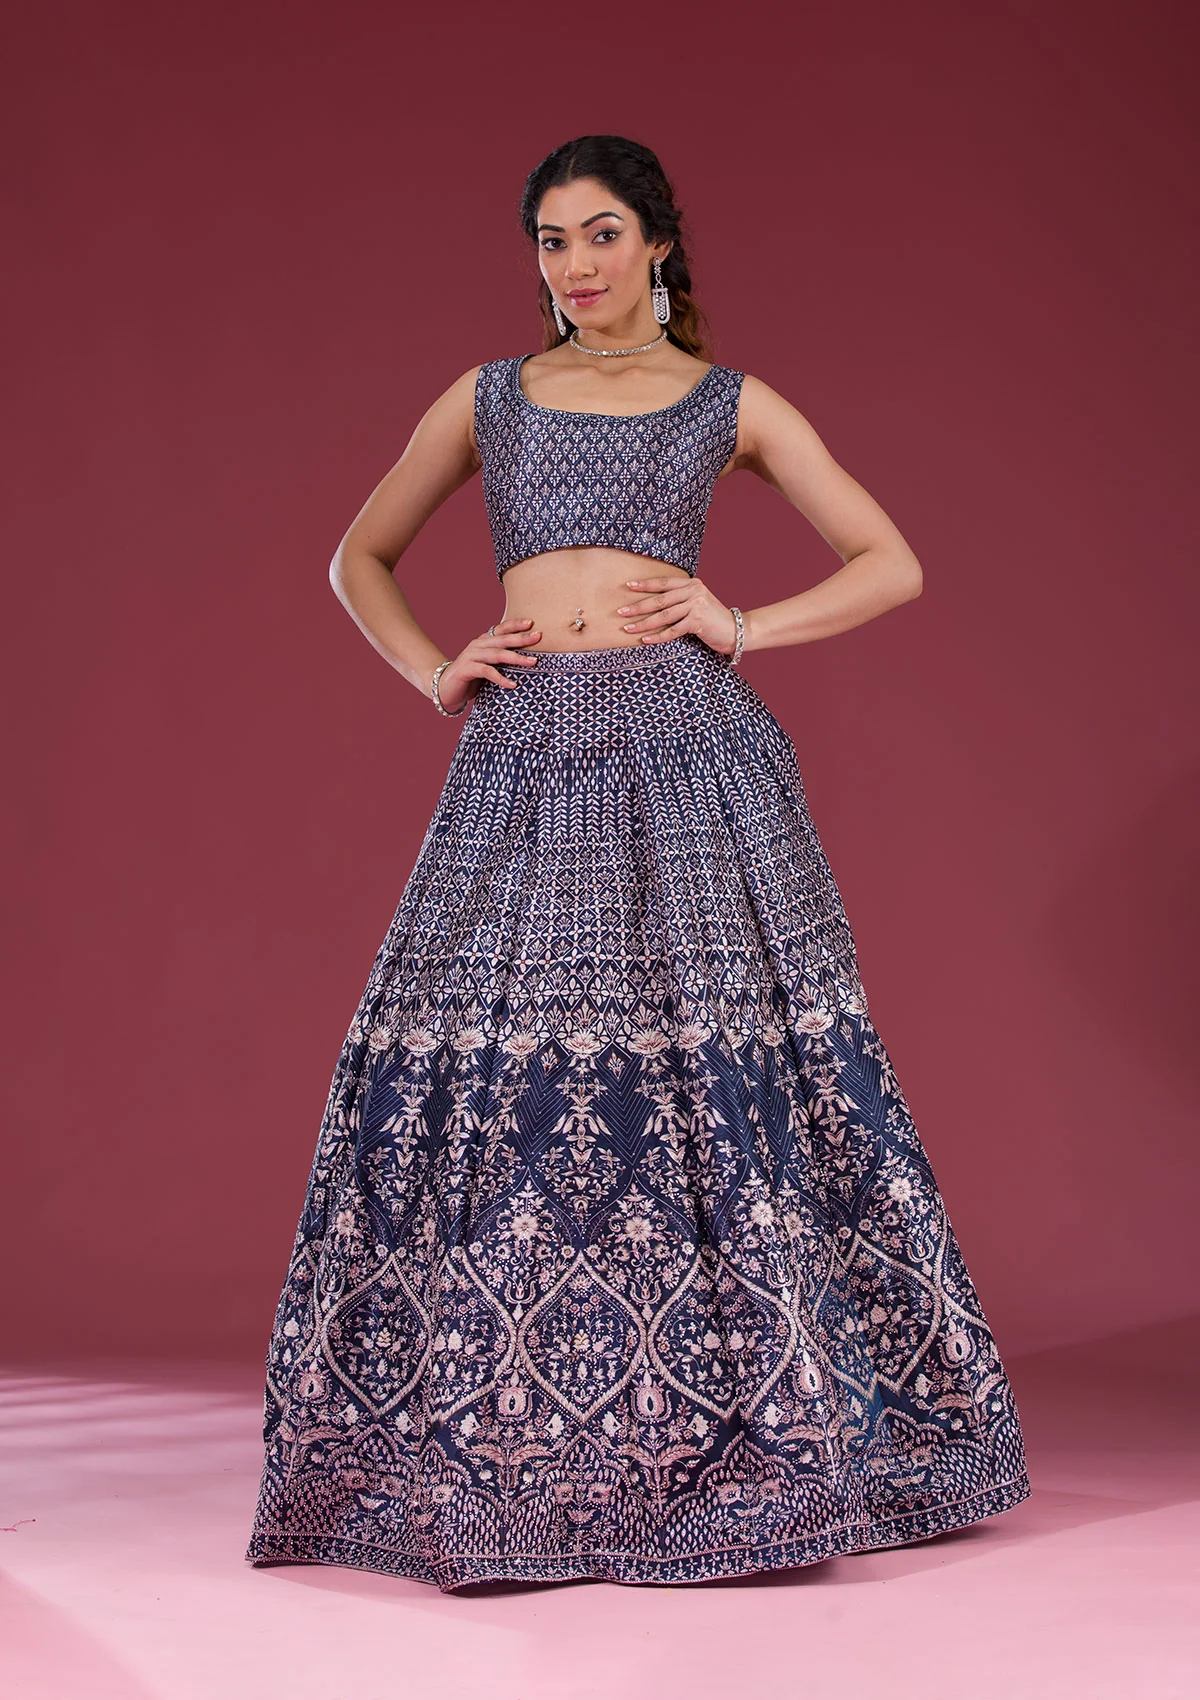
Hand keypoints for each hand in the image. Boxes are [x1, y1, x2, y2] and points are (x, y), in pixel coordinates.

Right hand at [433, 617, 540, 712]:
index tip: (531, 623)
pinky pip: (487, 672)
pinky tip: (513, 684)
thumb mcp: (488, 665)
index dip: (515, 625)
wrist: (445, 688)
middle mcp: (477, 645)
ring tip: (533, 662)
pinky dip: (501, 678)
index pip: (501, 629)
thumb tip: (529, 660)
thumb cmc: (471, 678)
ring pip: (497, 654)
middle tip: (538, 636)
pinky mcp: (466, 669)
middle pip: (502, 639)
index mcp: (483, 641)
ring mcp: (471, 656)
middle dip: (522, 638)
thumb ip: (501, 660)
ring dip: (516, 658)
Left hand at [615, 576, 739, 654]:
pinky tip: (646, 640)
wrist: (735, 630)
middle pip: (660, 599)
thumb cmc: (712, 620)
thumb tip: (652, 605)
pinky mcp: (698, 621)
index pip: (664, 583)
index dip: (645, 584)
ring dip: (643, 623)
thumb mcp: (697, 603)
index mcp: (691, 584)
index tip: (628, 586)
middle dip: (638, 606)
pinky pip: (672, 630)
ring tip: (628, 628)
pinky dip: (658, 636)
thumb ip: (681, 600)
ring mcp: (696, 605)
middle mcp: (693, 591)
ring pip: (664, 615)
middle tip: (621, 611)